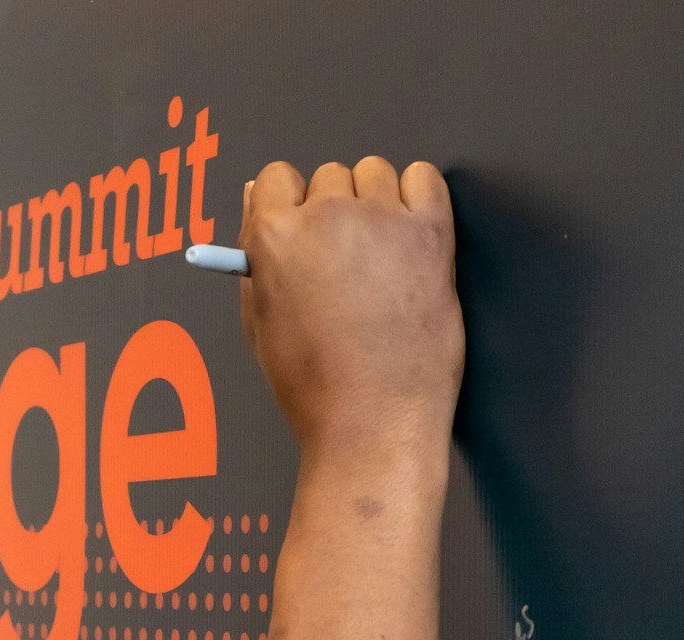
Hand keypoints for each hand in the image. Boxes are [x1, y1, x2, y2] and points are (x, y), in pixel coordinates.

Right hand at [238, 158, 461, 484]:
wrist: (372, 422)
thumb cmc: (316, 385)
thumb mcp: (258, 319)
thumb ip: (255, 253)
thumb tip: (260, 199)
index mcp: (272, 236)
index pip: (277, 178)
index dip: (292, 206)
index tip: (306, 228)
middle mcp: (324, 217)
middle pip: (330, 176)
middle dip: (336, 208)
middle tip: (347, 259)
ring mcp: (380, 220)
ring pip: (376, 173)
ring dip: (377, 202)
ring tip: (381, 256)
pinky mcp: (429, 232)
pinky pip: (424, 178)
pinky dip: (418, 197)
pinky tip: (411, 237)